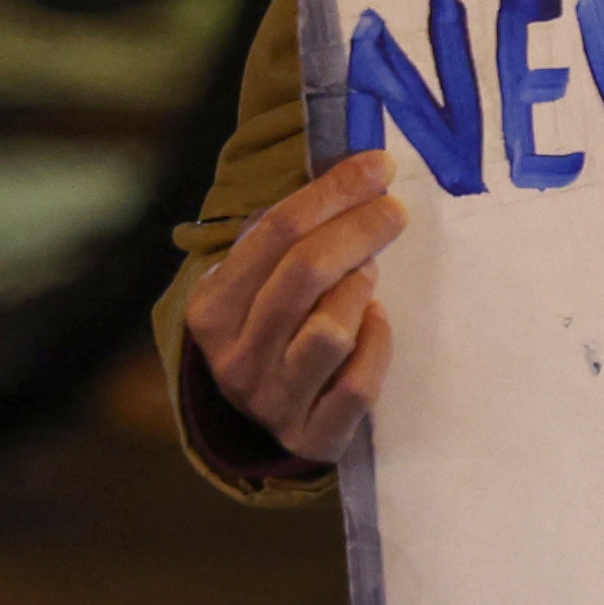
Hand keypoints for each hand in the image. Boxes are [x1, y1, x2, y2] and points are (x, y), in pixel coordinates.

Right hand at [183, 147, 405, 461]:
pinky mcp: (312, 438)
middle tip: (393, 209)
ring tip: (366, 277)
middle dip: (358, 230)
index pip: (274, 234)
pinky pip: (357, 386)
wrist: (270, 419)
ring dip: (357, 293)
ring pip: (329, 332)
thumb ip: (287, 235)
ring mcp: (272, 403)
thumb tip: (353, 169)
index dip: (331, 193)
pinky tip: (376, 322)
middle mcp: (233, 360)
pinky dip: (375, 346)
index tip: (378, 166)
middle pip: (303, 275)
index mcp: (210, 310)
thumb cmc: (276, 327)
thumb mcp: (260, 282)